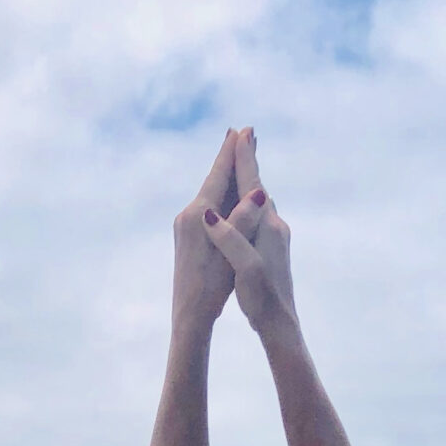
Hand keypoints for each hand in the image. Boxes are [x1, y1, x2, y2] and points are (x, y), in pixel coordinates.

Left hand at [172, 129, 242, 330]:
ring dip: (226, 176)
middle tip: (240, 133)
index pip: (219, 175)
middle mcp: (189, 215)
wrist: (188, 316)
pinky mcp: (188, 238)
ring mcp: (186, 226)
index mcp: (199, 215)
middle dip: (229, 158)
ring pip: (211, 194)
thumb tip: (259, 192)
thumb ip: (243, 220)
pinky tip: (227, 196)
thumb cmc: (211, 289)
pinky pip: (209, 208)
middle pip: (213, 180)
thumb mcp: (231, 253)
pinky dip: (221, 196)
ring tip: (236, 158)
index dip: (232, 152)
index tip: (242, 129)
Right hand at [203, 129, 296, 335]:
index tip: (240, 132)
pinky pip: (260, 217)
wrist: (282, 326)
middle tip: (243, 136)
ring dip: (250, 181)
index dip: (244, 159)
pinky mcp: (273, 251)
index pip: (253, 184)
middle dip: (248, 162)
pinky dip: (251, 203)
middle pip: (259, 186)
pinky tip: (250, 207)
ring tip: (245, 164)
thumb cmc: (263, 299)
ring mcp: (276, 239)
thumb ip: (230, 239)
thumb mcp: (244, 268)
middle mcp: (276, 227)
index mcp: (268, 226)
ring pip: (261, 201)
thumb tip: (210, 215)